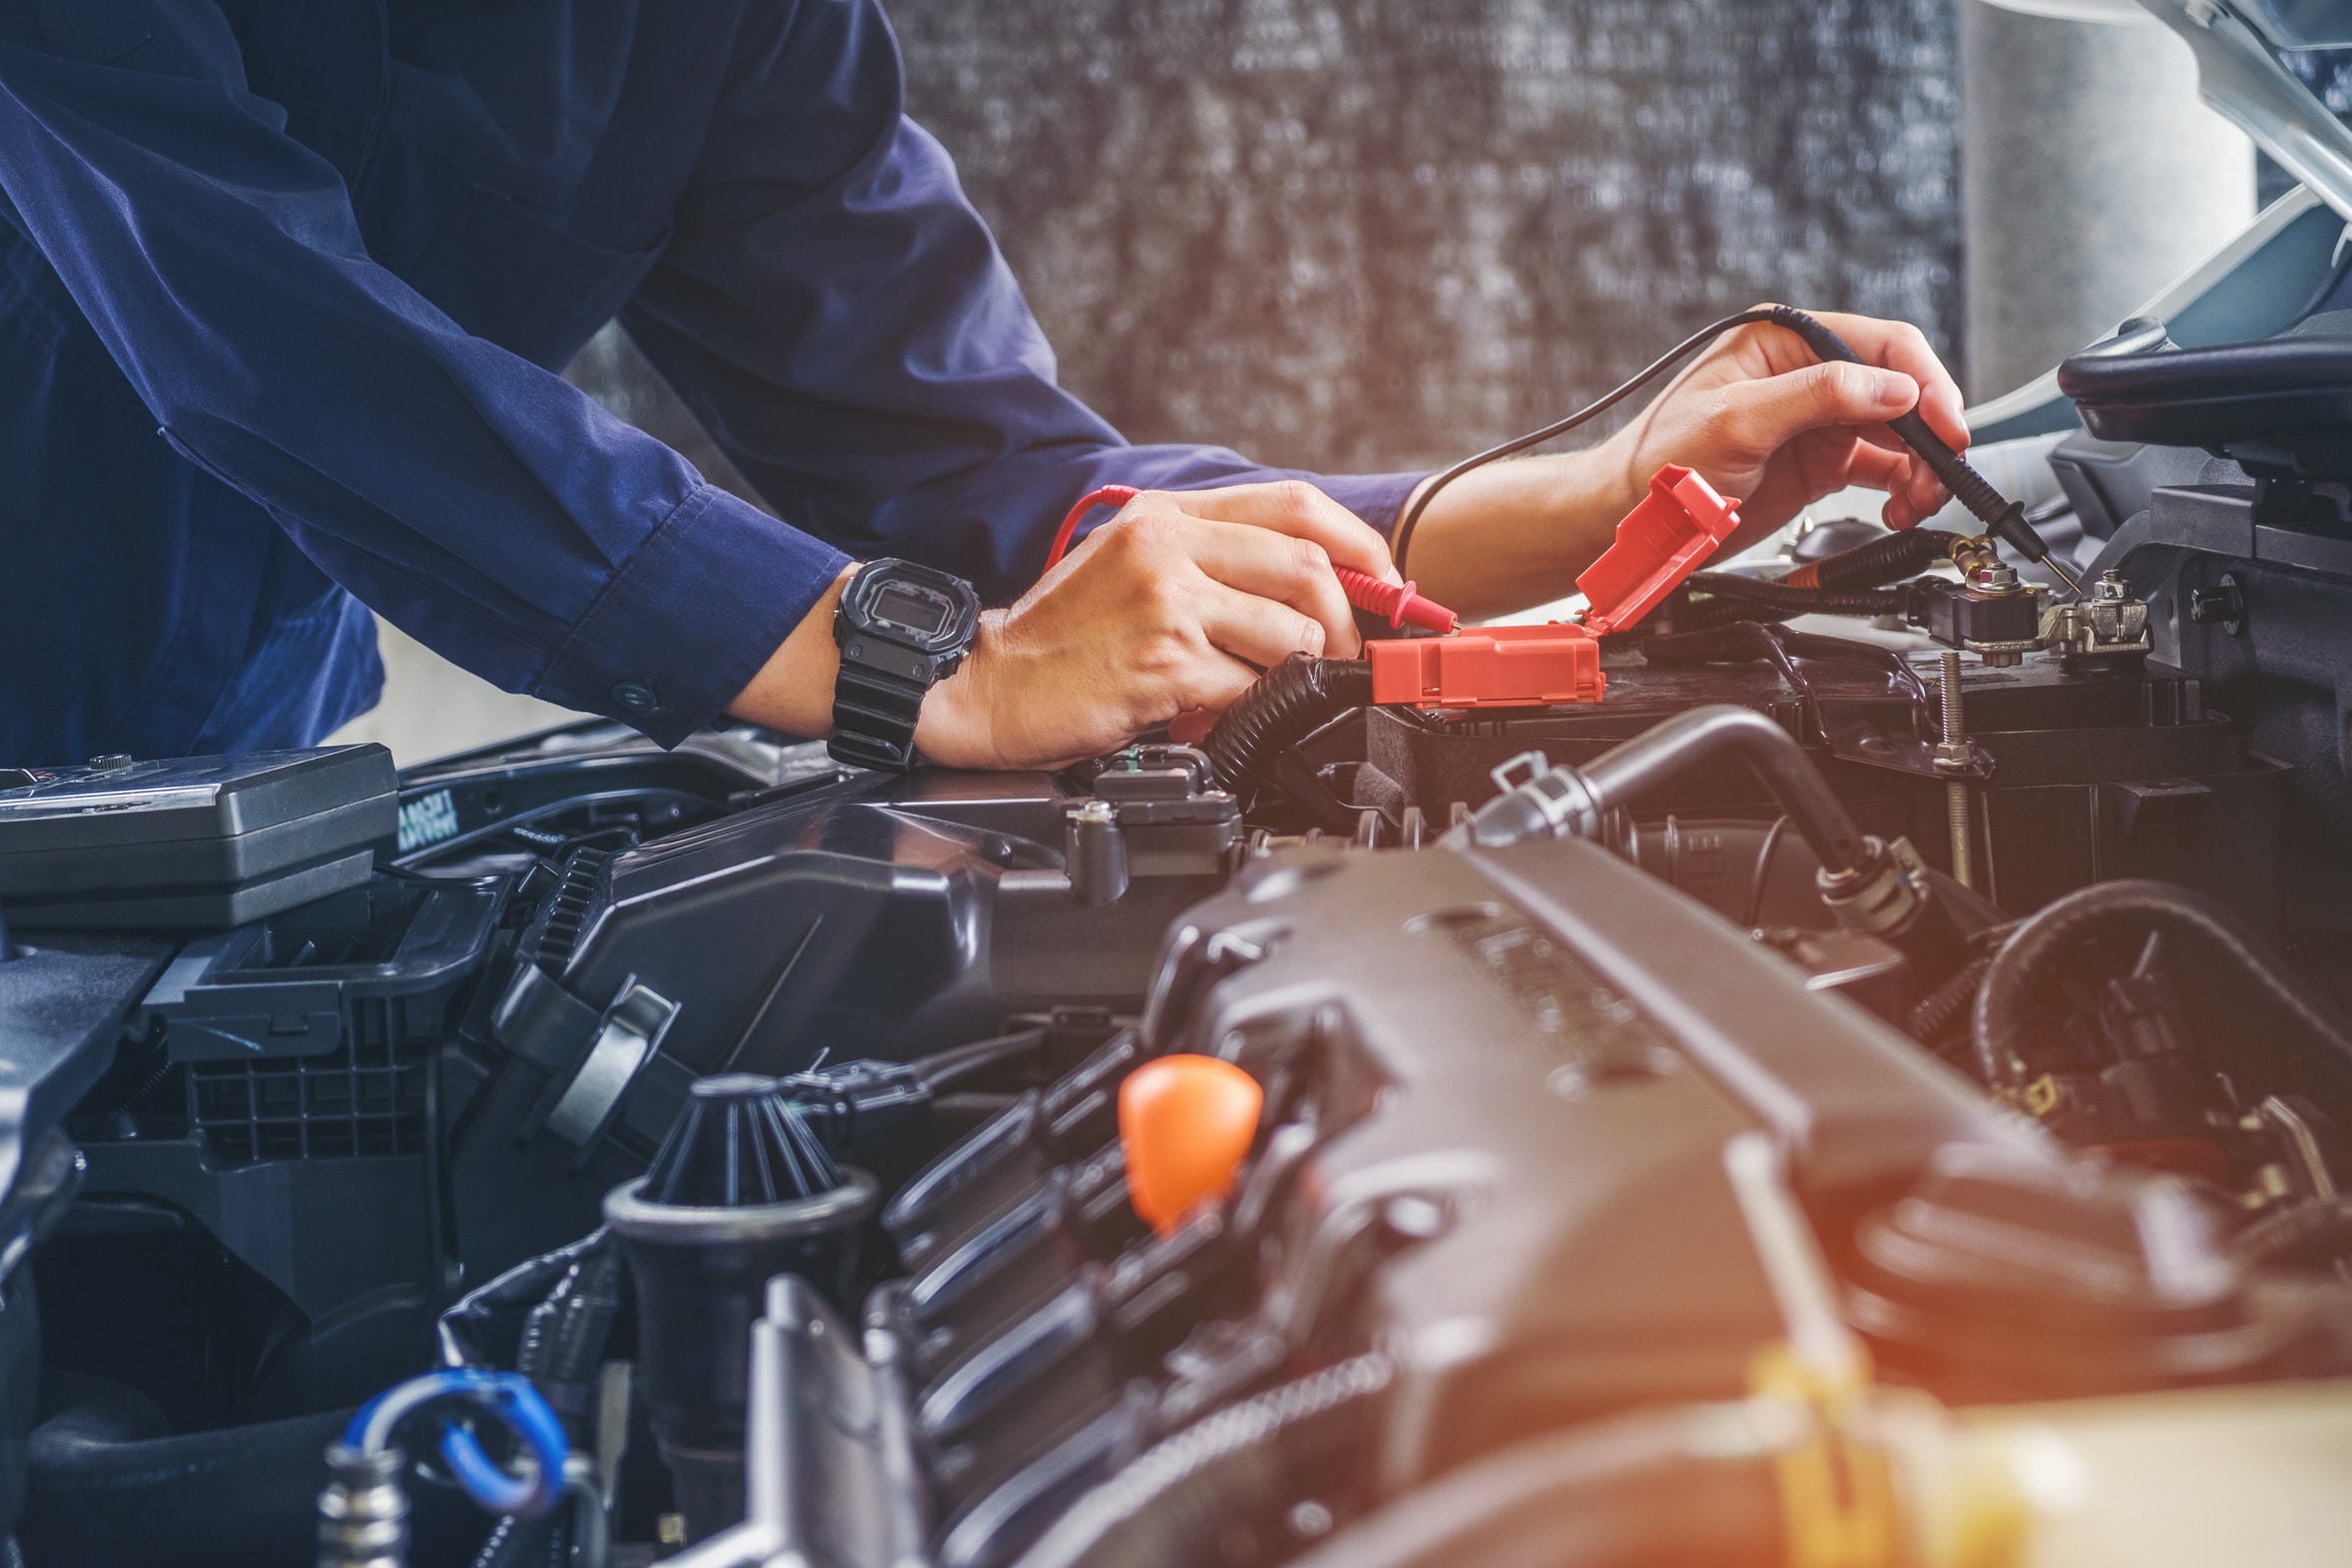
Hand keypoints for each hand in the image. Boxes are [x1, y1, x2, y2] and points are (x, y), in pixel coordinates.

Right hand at [914, 481, 1396, 768]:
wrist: (987, 686)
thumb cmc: (1062, 639)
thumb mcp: (1132, 568)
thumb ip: (1211, 563)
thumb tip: (1312, 585)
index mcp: (1166, 516)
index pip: (1296, 504)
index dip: (1360, 545)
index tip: (1388, 584)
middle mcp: (1169, 548)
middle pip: (1310, 564)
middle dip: (1351, 619)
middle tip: (1351, 655)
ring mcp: (1167, 604)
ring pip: (1292, 632)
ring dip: (1302, 672)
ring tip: (1277, 689)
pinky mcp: (1164, 664)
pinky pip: (1252, 688)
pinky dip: (1256, 708)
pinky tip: (1228, 711)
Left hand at [1600, 305, 1968, 553]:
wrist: (1634, 523)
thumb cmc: (1661, 463)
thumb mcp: (1738, 420)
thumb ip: (1818, 396)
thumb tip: (1892, 388)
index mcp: (1786, 341)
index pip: (1878, 344)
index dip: (1921, 380)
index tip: (1943, 422)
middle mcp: (1808, 374)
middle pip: (1898, 388)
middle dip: (1929, 429)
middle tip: (1945, 467)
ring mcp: (1817, 421)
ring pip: (1897, 432)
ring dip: (1921, 465)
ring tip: (1919, 498)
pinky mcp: (1820, 464)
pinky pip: (1881, 469)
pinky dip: (1901, 488)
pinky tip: (1901, 507)